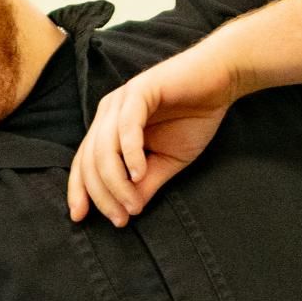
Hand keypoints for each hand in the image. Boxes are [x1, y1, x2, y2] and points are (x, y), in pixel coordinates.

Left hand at [66, 36, 241, 226]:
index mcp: (109, 129)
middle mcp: (108, 113)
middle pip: (89, 160)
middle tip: (120, 219)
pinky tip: (139, 174)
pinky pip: (126, 127)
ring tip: (132, 204)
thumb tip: (127, 210)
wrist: (222, 81)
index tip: (80, 218)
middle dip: (102, 195)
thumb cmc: (194, 118)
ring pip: (104, 148)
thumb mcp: (167, 162)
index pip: (83, 163)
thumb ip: (145, 184)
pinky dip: (131, 154)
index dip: (79, 191)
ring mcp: (121, 100)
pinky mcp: (140, 90)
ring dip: (116, 182)